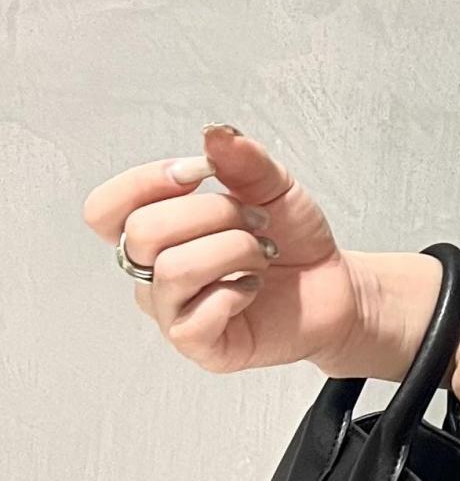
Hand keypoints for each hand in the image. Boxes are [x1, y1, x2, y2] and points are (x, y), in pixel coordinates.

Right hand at [82, 122, 361, 375]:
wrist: (333, 284)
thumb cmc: (291, 238)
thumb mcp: (272, 184)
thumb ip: (241, 158)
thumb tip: (212, 133)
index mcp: (155, 231)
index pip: (105, 209)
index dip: (145, 183)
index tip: (201, 173)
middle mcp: (152, 273)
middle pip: (143, 233)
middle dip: (212, 214)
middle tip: (255, 221)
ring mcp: (172, 312)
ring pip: (173, 270)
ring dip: (233, 251)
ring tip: (262, 254)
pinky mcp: (200, 346)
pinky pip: (195, 319)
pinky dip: (236, 293)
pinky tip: (253, 288)